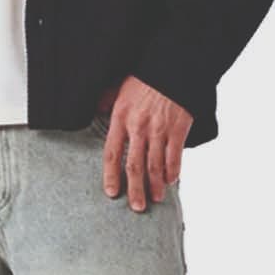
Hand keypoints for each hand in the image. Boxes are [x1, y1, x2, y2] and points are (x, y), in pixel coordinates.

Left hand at [97, 76, 191, 209]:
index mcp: (120, 118)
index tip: (112, 193)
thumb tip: (95, 110)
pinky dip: (173, 171)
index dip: (111, 176)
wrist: (173, 67)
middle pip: (134, 166)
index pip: (111, 153)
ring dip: (156, 185)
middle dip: (135, 190)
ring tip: (155, 198)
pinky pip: (174, 157)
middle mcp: (138, 127)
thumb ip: (107, 101)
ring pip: (155, 165)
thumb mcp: (119, 87)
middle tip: (137, 207)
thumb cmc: (144, 78)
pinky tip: (171, 181)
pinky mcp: (178, 129)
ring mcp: (159, 130)